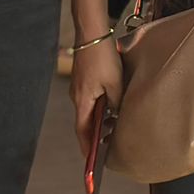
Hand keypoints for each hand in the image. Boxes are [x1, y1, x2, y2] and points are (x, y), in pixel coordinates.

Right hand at [70, 39, 122, 157]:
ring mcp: (79, 87)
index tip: (91, 160)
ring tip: (113, 126)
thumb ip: (115, 102)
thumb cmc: (102, 57)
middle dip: (95, 134)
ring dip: (99, 118)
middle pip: (85, 122)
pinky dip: (99, 106)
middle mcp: (77, 96)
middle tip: (107, 145)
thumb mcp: (114, 83)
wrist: (92, 33)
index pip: (82, 131)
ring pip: (89, 109)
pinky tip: (111, 104)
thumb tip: (115, 115)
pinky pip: (90, 98)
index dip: (87, 147)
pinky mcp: (83, 78)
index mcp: (82, 101)